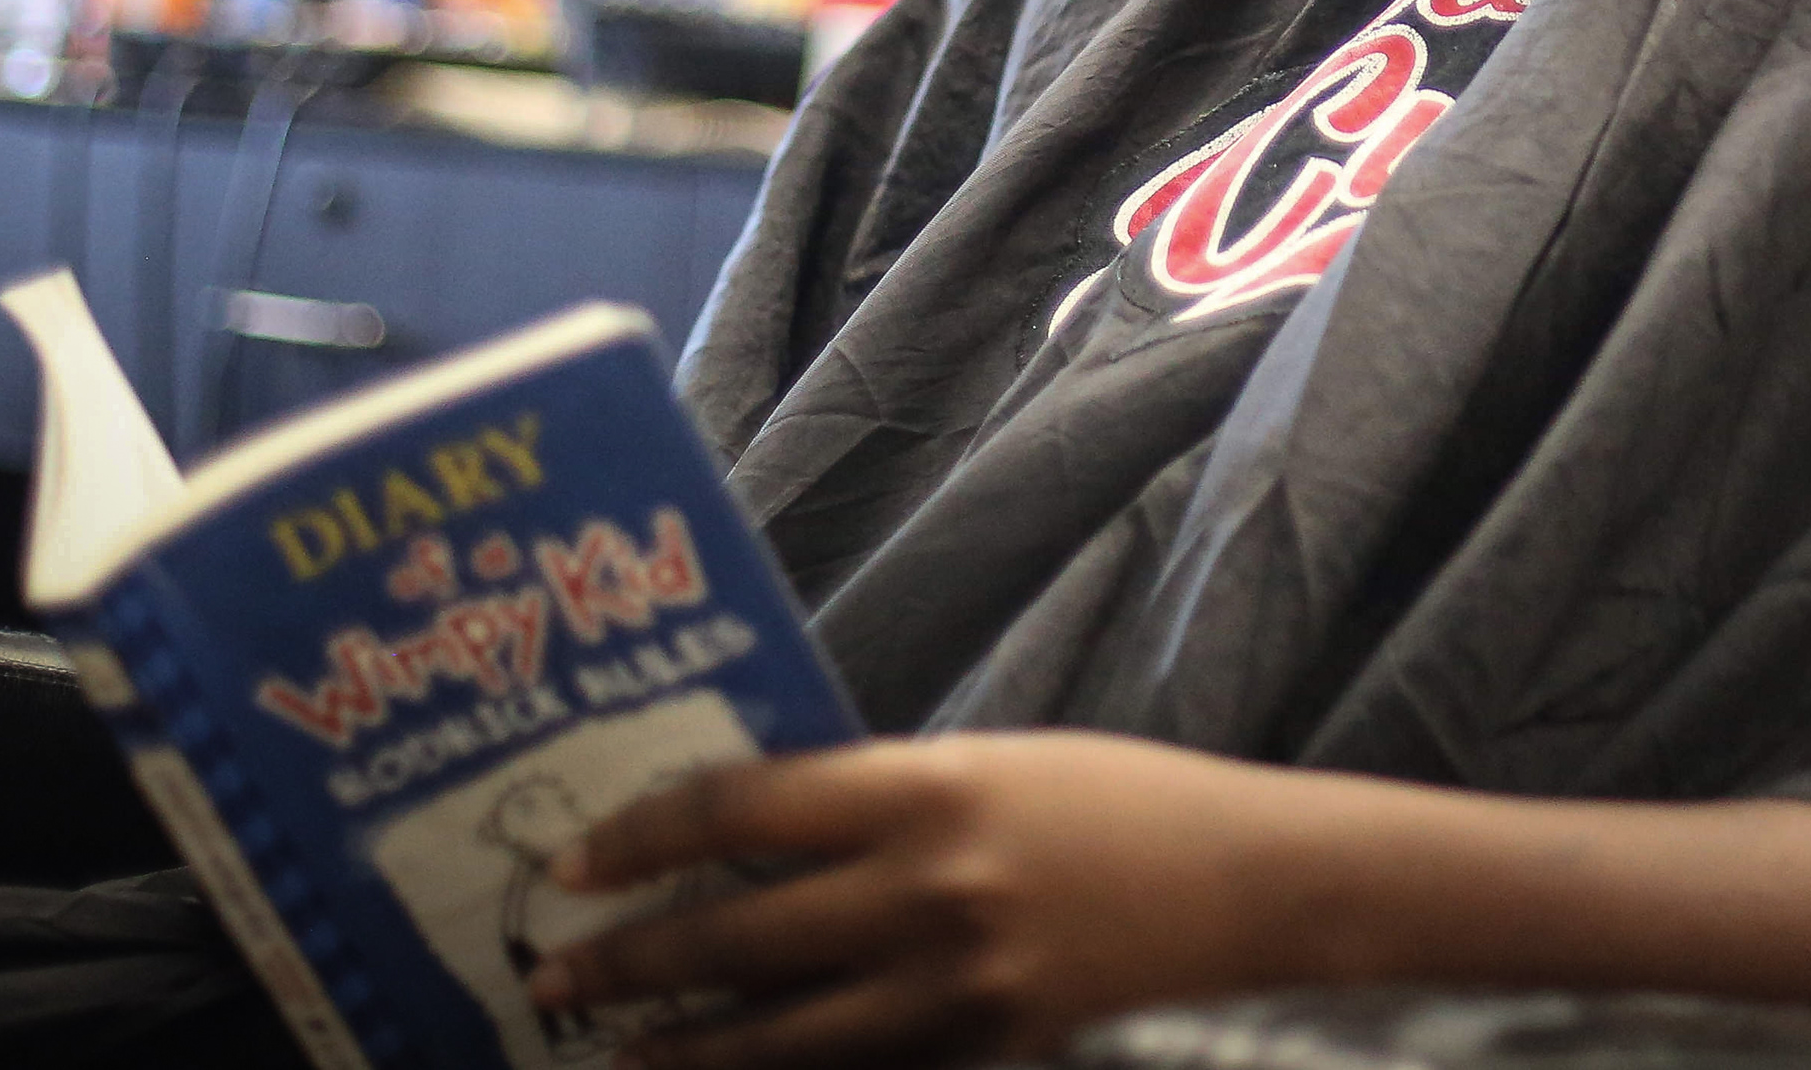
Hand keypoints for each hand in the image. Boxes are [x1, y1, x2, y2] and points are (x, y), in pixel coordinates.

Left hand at [537, 732, 1317, 1069]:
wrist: (1253, 888)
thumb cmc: (1121, 809)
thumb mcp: (993, 770)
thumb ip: (884, 803)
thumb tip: (764, 837)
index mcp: (924, 788)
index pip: (740, 809)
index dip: (642, 840)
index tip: (575, 866)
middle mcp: (927, 889)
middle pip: (735, 935)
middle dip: (629, 964)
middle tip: (556, 978)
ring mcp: (958, 989)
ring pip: (777, 1038)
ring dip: (684, 1049)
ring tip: (621, 1055)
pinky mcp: (991, 1056)